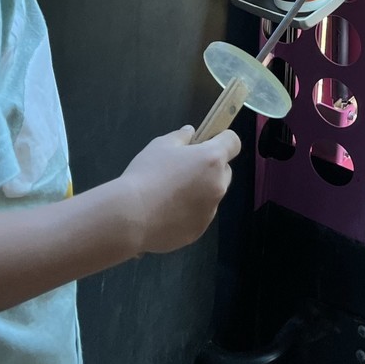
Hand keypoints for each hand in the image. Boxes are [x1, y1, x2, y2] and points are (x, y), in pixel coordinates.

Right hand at [117, 126, 240, 254]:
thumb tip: (190, 133)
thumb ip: (180, 137)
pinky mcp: (199, 230)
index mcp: (211, 160)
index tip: (207, 142)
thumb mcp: (160, 145)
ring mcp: (210, 211)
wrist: (131, 215)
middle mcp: (217, 185)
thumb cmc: (147, 174)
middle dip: (210, 168)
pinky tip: (165, 213)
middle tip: (184, 169)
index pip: (233, 143)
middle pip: (224, 171)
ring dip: (199, 192)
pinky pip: (199, 216)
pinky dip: (188, 213)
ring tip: (170, 195)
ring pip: (211, 195)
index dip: (223, 139)